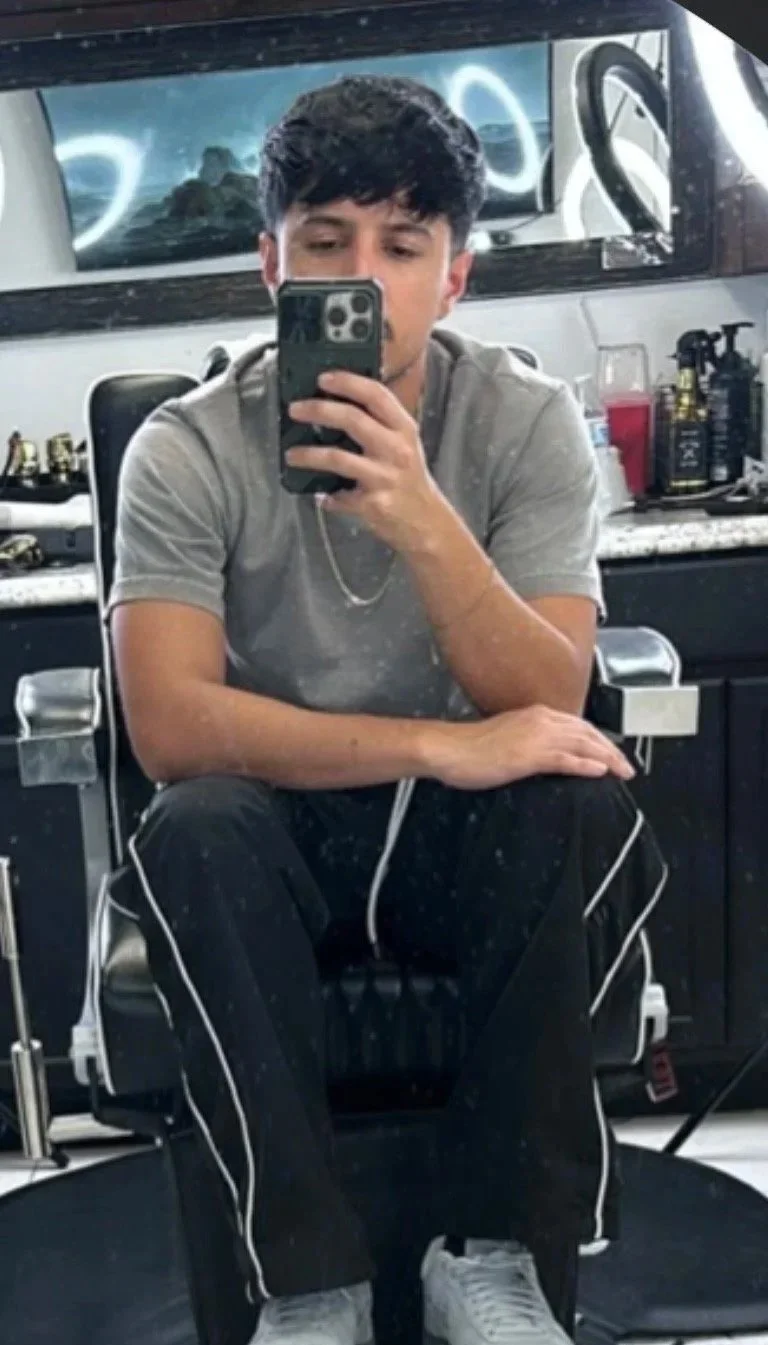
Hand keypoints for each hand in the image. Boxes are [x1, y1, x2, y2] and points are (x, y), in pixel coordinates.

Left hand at [285, 369, 448, 553]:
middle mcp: (396, 450)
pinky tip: (322, 496)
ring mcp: (384, 478)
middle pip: (352, 419)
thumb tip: (335, 405)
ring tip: (291, 454)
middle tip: (295, 409)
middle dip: (318, 410)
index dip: (347, 382)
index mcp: (404, 429)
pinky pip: (338, 496)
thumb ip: (379, 424)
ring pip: (337, 458)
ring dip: (307, 455)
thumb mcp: (404, 444)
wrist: (427, 523)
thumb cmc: (410, 480)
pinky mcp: (372, 504)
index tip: (323, 378)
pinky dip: (326, 497)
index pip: (376, 395)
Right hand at [427, 705, 635, 791]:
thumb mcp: (506, 738)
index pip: (577, 725)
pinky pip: (565, 759)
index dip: (598, 739)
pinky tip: (600, 771)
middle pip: (587, 733)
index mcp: (535, 715)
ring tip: (622, 771)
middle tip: (627, 766)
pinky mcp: (528, 755)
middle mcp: (540, 720)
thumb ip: (528, 742)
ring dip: (607, 758)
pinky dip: (585, 764)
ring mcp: (536, 737)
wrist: (447, 749)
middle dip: (610, 749)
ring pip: (583, 744)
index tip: (611, 752)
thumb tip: (543, 756)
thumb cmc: (469, 748)